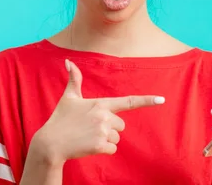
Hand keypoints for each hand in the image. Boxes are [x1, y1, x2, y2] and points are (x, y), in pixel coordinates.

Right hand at [32, 59, 164, 166]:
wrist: (50, 143)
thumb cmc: (60, 119)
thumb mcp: (69, 98)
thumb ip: (74, 80)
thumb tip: (69, 61)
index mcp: (100, 103)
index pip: (128, 101)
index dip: (147, 100)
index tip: (161, 99)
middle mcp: (104, 116)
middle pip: (121, 124)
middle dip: (110, 127)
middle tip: (91, 127)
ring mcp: (103, 131)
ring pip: (117, 137)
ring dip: (106, 139)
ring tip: (88, 136)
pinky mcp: (100, 145)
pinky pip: (112, 149)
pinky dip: (103, 149)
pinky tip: (89, 145)